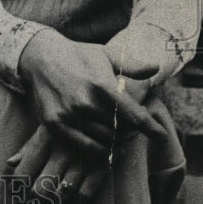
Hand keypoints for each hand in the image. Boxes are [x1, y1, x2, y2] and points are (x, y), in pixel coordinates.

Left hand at [7, 125, 109, 203]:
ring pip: (62, 194)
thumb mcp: (47, 128)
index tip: (16, 194)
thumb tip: (9, 164)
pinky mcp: (101, 165)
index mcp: (46, 138)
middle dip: (34, 201)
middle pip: (41, 188)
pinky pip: (85, 194)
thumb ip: (28, 147)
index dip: (17, 189)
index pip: (24, 172)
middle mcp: (63, 150)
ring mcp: (83, 159)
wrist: (106, 106)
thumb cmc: (70, 120)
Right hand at [18, 29, 164, 153]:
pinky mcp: (55, 123)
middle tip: (133, 128)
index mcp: (101, 84)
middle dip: (131, 131)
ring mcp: (69, 114)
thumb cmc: (79, 56)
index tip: (161, 136)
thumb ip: (131, 65)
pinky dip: (99, 149)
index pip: (134, 115)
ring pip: (105, 139)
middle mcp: (85, 101)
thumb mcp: (105, 55)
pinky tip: (107, 146)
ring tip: (120, 135)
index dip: (151, 128)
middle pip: (120, 129)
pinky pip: (85, 145)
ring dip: (117, 140)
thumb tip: (155, 68)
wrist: (41, 57)